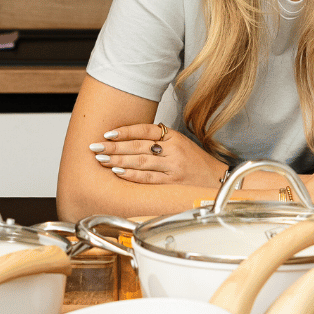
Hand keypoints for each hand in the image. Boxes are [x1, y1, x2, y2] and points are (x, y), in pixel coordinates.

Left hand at [88, 124, 225, 186]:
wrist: (218, 180)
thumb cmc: (196, 162)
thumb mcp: (180, 143)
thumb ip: (159, 140)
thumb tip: (129, 138)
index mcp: (174, 137)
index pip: (145, 130)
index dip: (125, 131)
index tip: (108, 134)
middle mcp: (173, 150)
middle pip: (139, 146)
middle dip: (114, 147)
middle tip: (96, 147)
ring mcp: (173, 167)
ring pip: (141, 162)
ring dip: (118, 161)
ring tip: (102, 160)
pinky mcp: (172, 183)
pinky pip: (148, 178)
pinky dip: (131, 175)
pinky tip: (118, 173)